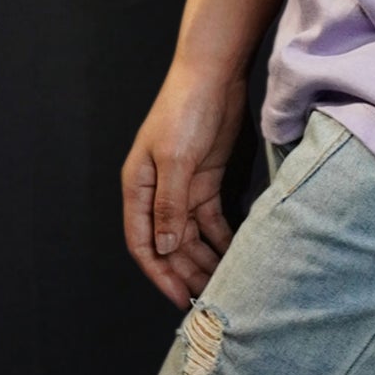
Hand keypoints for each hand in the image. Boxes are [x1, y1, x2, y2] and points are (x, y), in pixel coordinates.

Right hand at [121, 58, 247, 307]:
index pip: (142, 242)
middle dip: (186, 272)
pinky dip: (221, 239)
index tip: (179, 299)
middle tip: (211, 299)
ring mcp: (183, 188)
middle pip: (169, 244)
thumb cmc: (185, 111)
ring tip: (226, 283)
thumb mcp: (176, 159)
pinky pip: (211, 221)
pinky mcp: (207, 181)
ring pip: (191, 236)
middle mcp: (158, 193)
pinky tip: (236, 256)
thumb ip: (170, 205)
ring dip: (205, 259)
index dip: (159, 273)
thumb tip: (167, 247)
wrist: (213, 75)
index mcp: (139, 188)